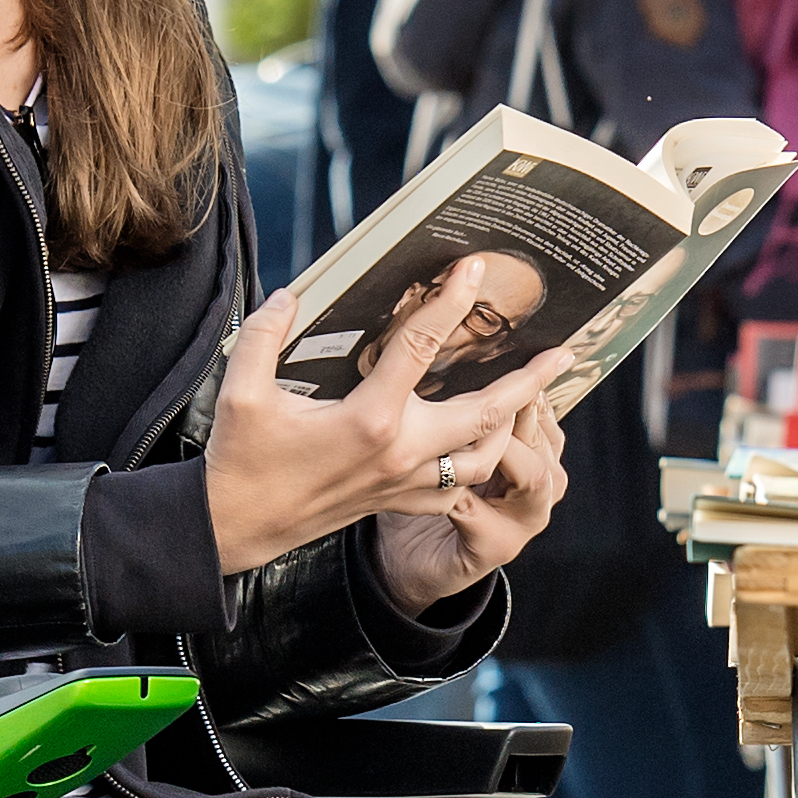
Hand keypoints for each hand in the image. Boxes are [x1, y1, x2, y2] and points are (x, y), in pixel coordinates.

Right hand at [202, 264, 571, 579]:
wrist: (235, 528)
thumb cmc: (241, 459)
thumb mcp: (242, 390)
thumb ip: (266, 335)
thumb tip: (292, 295)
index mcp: (369, 419)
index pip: (421, 347)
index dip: (450, 302)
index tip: (474, 269)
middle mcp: (400, 453)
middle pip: (485, 413)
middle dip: (528, 382)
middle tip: (562, 353)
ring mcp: (406, 484)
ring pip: (483, 456)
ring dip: (511, 426)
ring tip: (530, 398)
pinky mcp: (400, 503)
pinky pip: (460, 487)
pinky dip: (480, 463)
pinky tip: (485, 443)